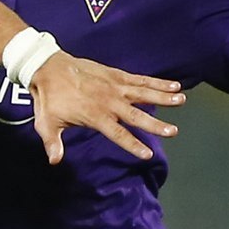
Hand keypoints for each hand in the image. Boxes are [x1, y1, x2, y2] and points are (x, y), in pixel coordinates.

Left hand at [29, 54, 183, 163]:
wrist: (47, 67)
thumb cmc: (48, 98)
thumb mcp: (46, 123)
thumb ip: (53, 143)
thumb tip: (54, 161)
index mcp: (94, 115)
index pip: (118, 134)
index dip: (133, 144)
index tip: (147, 154)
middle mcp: (108, 101)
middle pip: (136, 115)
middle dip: (155, 124)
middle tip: (173, 131)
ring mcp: (114, 86)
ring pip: (143, 93)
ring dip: (163, 96)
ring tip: (182, 100)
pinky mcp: (116, 74)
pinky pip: (140, 79)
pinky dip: (156, 82)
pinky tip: (173, 85)